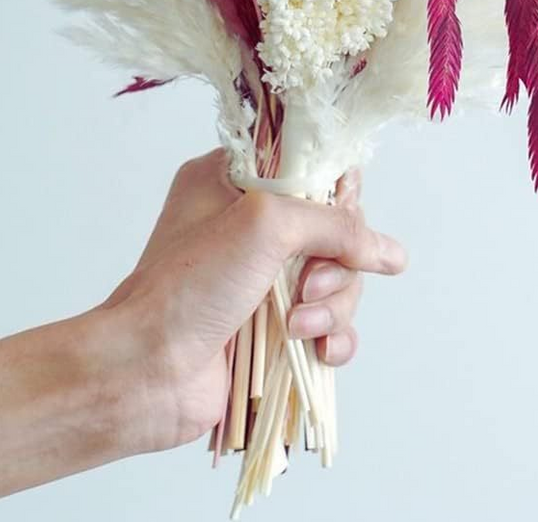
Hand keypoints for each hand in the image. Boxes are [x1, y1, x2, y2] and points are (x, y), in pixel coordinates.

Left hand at [101, 151, 406, 452]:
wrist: (146, 372)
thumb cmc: (188, 284)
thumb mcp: (265, 225)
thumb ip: (335, 224)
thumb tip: (392, 252)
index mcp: (233, 179)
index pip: (310, 165)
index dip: (335, 192)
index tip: (339, 215)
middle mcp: (249, 225)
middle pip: (335, 228)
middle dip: (336, 262)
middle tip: (308, 284)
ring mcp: (261, 280)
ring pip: (338, 281)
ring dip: (332, 305)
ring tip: (297, 326)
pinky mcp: (272, 330)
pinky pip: (329, 326)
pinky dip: (331, 338)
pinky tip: (316, 349)